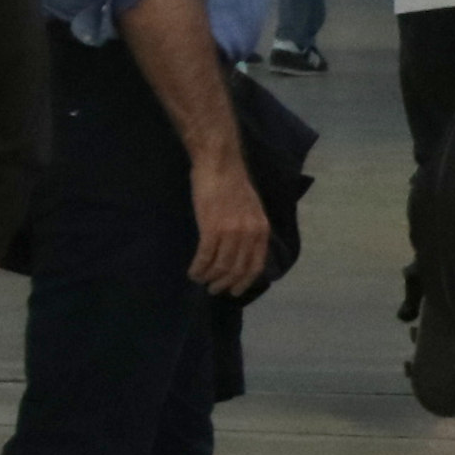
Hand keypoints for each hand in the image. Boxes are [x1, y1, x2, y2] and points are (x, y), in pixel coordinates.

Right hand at [187, 155, 272, 294]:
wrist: (219, 164)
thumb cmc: (233, 184)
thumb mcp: (252, 210)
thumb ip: (250, 230)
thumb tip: (242, 253)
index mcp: (261, 230)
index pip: (256, 266)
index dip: (244, 282)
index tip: (234, 290)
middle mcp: (249, 234)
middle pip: (237, 270)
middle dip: (224, 284)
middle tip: (213, 289)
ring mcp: (231, 232)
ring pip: (220, 266)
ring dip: (208, 277)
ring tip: (200, 280)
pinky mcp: (211, 228)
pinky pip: (205, 257)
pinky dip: (198, 268)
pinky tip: (193, 272)